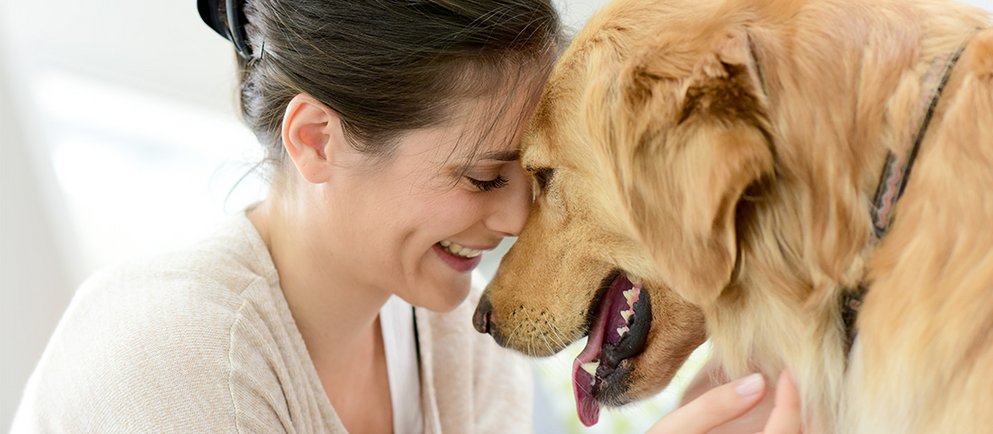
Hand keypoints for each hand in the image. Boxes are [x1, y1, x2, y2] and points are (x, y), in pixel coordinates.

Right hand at [646, 371, 801, 433]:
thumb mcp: (673, 431)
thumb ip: (712, 407)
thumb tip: (758, 380)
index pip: (784, 432)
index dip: (792, 401)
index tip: (786, 373)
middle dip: (808, 414)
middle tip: (795, 384)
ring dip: (803, 426)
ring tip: (791, 398)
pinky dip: (792, 432)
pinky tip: (777, 419)